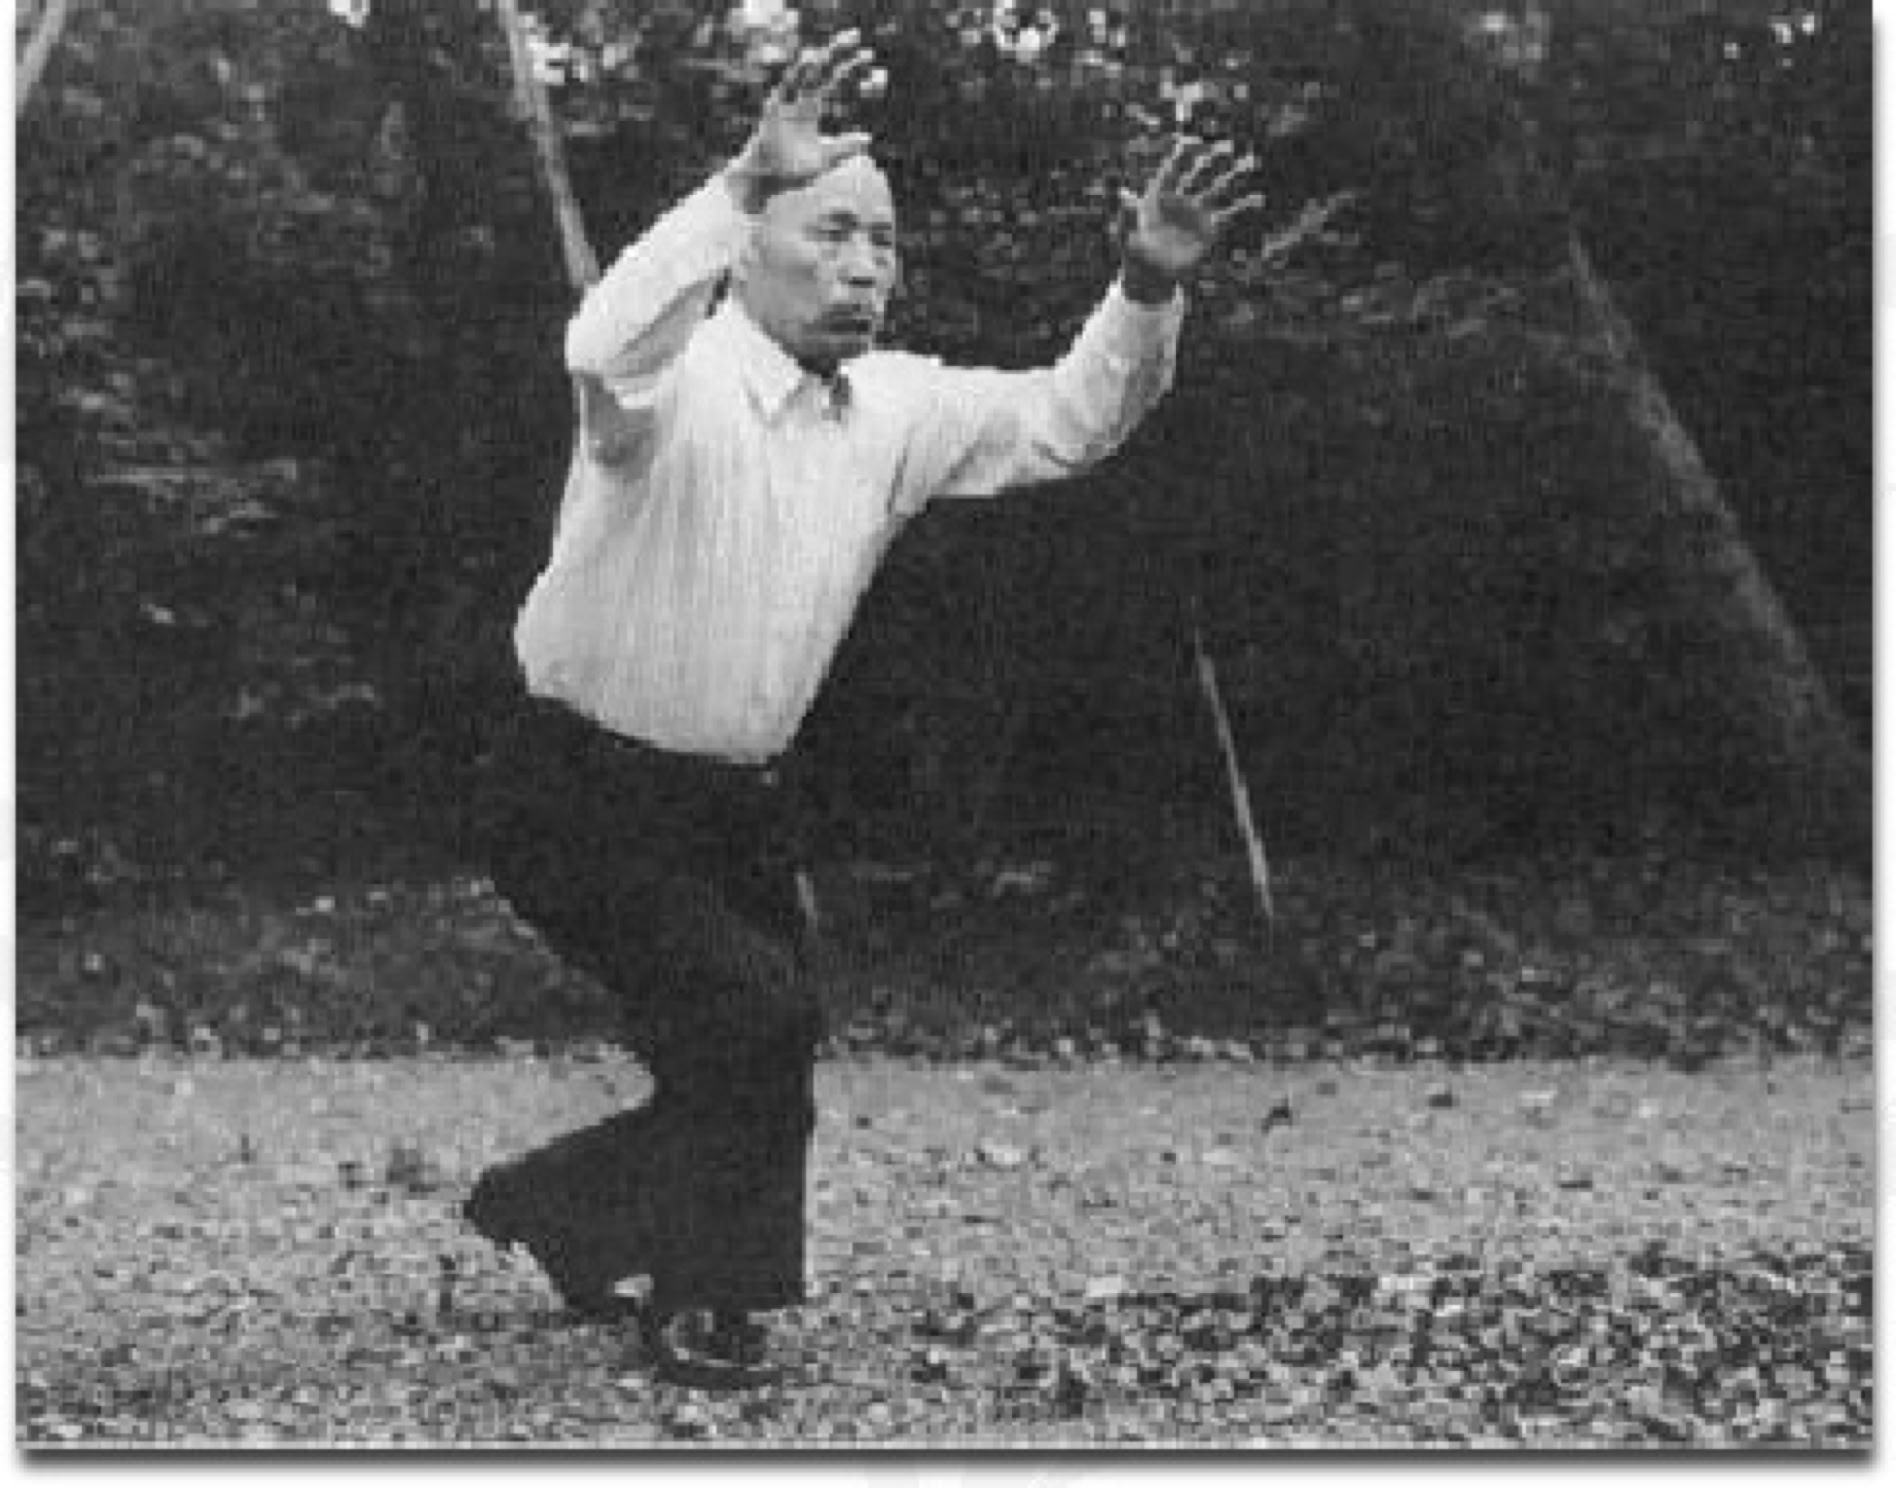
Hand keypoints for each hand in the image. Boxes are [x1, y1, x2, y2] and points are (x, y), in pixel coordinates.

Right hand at [728, 29, 876, 211]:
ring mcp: (785, 104)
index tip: (865, 56)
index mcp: (810, 110)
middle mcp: (798, 102)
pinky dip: (798, 74)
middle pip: (820, 71)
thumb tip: (868, 140)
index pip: (831, 81)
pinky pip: (786, 87)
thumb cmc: (793, 172)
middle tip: (854, 35)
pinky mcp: (774, 111)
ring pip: (803, 75)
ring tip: (832, 47)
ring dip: (817, 60)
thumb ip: (846, 147)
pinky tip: (810, 61)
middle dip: (836, 53)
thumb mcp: (826, 158)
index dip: (847, 67)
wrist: (768, 181)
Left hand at [1118, 136, 1265, 301]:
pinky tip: (1257, 199)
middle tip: (1228, 146)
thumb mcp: (1128, 235)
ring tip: (1249, 163)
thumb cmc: (1136, 255)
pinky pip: (1228, 215)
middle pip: (1199, 174)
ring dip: (1233, 177)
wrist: (1152, 276)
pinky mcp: (1209, 230)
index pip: (1172, 169)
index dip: (1181, 155)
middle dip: (1213, 160)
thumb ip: (1127, 215)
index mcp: (1160, 196)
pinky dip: (1242, 207)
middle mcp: (1181, 200)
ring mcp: (1196, 214)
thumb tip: (1123, 196)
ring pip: (1217, 190)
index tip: (1191, 140)